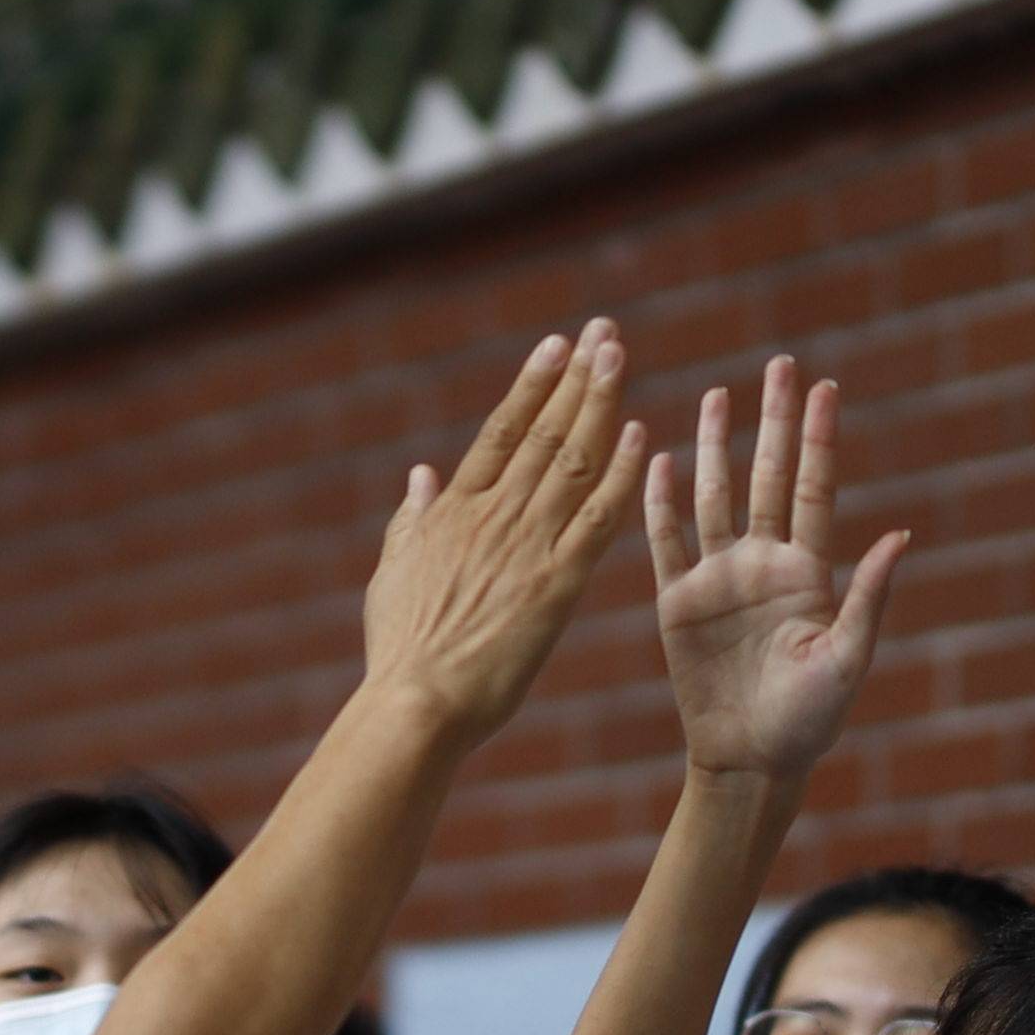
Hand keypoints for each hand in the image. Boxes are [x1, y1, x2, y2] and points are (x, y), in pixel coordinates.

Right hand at [361, 326, 645, 745]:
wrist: (416, 703)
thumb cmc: (401, 651)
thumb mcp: (394, 574)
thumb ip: (411, 519)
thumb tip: (418, 474)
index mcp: (454, 511)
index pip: (502, 431)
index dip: (533, 384)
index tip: (558, 345)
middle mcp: (495, 515)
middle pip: (545, 431)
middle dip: (577, 378)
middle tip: (604, 332)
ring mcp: (528, 545)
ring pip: (573, 460)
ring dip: (600, 404)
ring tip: (620, 359)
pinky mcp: (558, 584)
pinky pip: (598, 518)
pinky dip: (620, 474)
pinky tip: (641, 435)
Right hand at [643, 357, 911, 788]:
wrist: (750, 762)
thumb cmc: (809, 720)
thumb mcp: (847, 659)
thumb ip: (868, 597)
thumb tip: (900, 537)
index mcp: (807, 573)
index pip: (812, 489)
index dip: (818, 439)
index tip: (825, 388)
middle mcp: (762, 564)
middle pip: (767, 476)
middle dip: (774, 421)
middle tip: (780, 366)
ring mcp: (718, 579)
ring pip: (716, 497)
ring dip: (718, 447)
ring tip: (719, 395)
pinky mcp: (676, 603)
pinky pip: (665, 542)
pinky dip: (661, 502)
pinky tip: (661, 460)